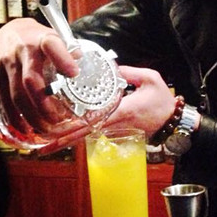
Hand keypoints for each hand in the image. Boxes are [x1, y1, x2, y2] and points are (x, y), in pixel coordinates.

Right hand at [0, 19, 79, 133]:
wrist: (10, 30)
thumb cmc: (39, 40)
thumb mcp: (57, 39)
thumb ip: (70, 54)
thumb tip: (82, 69)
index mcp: (43, 39)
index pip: (52, 46)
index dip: (63, 60)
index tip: (74, 74)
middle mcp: (23, 49)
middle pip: (31, 80)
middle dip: (44, 104)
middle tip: (56, 120)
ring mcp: (7, 61)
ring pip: (17, 94)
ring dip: (31, 115)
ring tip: (44, 129)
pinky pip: (4, 98)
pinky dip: (15, 116)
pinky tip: (25, 128)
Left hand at [38, 65, 176, 153]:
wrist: (173, 123)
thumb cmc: (163, 102)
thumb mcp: (150, 79)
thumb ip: (129, 72)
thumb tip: (111, 68)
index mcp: (122, 110)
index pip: (93, 120)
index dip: (73, 128)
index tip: (56, 133)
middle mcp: (116, 124)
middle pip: (85, 134)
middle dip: (64, 142)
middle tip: (43, 148)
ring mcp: (116, 130)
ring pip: (88, 136)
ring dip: (69, 140)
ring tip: (48, 144)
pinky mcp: (118, 131)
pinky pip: (95, 133)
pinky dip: (80, 136)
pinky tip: (66, 136)